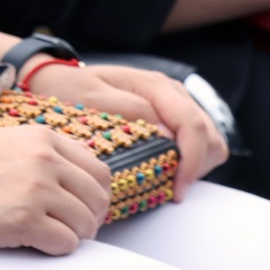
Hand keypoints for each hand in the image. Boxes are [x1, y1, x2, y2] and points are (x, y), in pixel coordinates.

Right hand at [0, 119, 110, 254]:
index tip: (79, 208)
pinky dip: (55, 250)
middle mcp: (43, 159)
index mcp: (40, 137)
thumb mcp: (1, 143)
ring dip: (73, 236)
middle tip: (69, 229)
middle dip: (89, 218)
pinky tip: (32, 243)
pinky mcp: (23, 221)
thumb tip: (72, 174)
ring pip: (87, 223)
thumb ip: (37, 152)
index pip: (97, 169)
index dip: (94, 194)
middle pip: (98, 197)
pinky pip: (66, 244)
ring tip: (48, 237)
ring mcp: (34, 189)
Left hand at [25, 61, 226, 187]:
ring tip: (167, 178)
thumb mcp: (91, 97)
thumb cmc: (71, 89)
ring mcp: (175, 105)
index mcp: (154, 86)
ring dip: (196, 165)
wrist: (58, 80)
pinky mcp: (173, 119)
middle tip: (170, 187)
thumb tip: (167, 135)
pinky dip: (191, 161)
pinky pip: (200, 144)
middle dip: (196, 166)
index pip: (192, 126)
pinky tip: (167, 169)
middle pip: (209, 137)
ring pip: (211, 142)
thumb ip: (130, 111)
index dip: (192, 162)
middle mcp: (172, 93)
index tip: (177, 190)